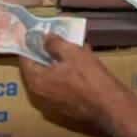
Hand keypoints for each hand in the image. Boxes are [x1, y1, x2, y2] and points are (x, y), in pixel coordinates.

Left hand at [21, 35, 136, 136]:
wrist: (111, 106)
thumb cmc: (89, 78)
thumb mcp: (71, 52)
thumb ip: (54, 43)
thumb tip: (44, 36)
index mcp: (37, 81)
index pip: (25, 58)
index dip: (30, 43)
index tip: (34, 31)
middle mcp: (42, 94)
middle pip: (40, 65)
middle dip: (49, 49)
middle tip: (56, 34)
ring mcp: (55, 101)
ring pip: (54, 73)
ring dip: (62, 58)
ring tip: (73, 42)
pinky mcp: (69, 104)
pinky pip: (64, 82)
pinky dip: (70, 69)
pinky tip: (83, 56)